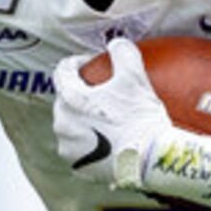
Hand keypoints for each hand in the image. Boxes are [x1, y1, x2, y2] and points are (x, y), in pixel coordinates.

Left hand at [53, 38, 170, 183]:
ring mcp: (68, 148)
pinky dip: (92, 143)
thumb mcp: (135, 77)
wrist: (149, 160)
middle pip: (66, 101)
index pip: (63, 71)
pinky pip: (81, 149)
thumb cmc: (140, 117)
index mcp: (69, 100)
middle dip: (81, 94)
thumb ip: (122, 52)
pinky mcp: (79, 167)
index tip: (91, 63)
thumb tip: (116, 43)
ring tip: (106, 118)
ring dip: (84, 120)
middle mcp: (62, 124)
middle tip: (104, 93)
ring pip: (72, 126)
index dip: (77, 62)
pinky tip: (109, 141)